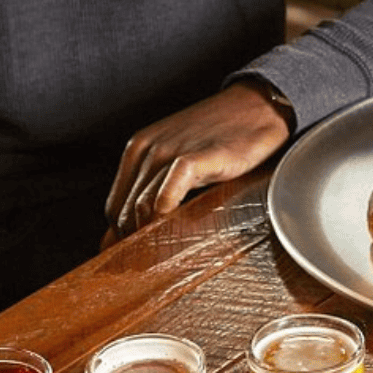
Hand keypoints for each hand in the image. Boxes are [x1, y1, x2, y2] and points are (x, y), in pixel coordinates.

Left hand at [104, 81, 292, 240]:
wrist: (258, 106)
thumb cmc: (221, 136)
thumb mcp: (179, 158)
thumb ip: (154, 188)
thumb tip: (130, 232)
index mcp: (138, 149)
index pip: (114, 207)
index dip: (122, 237)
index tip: (137, 257)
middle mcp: (147, 149)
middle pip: (125, 212)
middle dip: (134, 242)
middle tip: (152, 266)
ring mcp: (170, 151)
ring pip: (143, 205)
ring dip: (150, 234)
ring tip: (165, 257)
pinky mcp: (197, 156)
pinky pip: (169, 190)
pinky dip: (166, 212)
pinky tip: (174, 228)